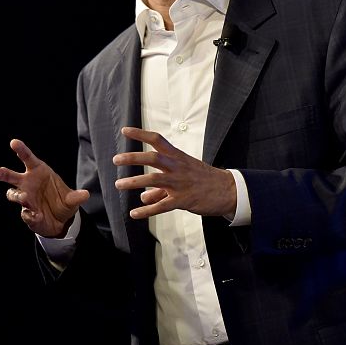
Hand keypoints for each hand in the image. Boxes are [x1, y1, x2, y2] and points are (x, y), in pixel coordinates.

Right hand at [0, 139, 89, 236]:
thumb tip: (86, 194)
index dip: (21, 150)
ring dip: (17, 196)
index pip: (28, 158)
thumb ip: (76, 196)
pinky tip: (38, 216)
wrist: (62, 221)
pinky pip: (25, 213)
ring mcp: (25, 198)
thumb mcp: (72, 199)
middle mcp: (28, 183)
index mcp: (38, 172)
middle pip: (11, 176)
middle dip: (2, 173)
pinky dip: (30, 214)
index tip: (14, 142)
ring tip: (25, 198)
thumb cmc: (63, 202)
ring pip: (13, 194)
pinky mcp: (26, 213)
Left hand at [114, 127, 236, 218]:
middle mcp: (178, 167)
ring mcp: (180, 184)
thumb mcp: (184, 176)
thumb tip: (143, 197)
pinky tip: (134, 214)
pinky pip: (162, 206)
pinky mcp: (183, 200)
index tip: (125, 131)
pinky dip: (146, 211)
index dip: (141, 134)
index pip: (158, 140)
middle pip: (153, 158)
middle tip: (116, 159)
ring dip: (134, 182)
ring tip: (118, 185)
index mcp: (179, 157)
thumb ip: (160, 188)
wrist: (229, 191)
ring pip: (154, 180)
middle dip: (133, 158)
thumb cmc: (205, 180)